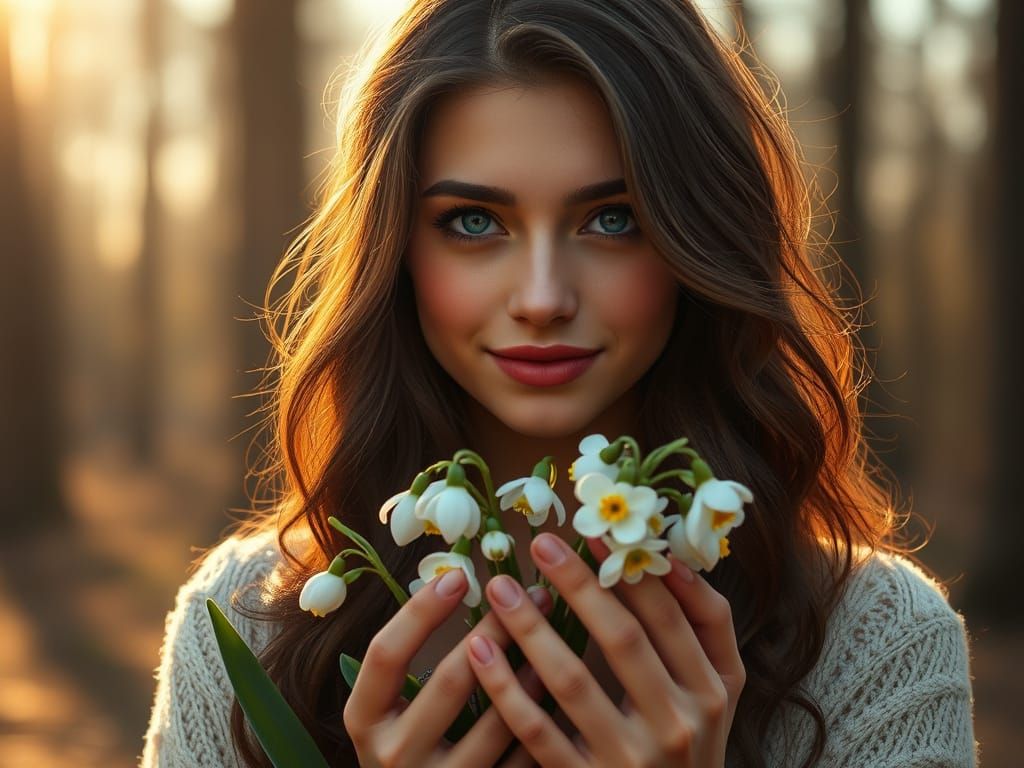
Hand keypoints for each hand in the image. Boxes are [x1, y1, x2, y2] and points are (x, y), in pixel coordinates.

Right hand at [344, 567, 551, 766]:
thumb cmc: (407, 745)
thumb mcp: (388, 708)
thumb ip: (409, 658)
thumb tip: (456, 581)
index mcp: (365, 720)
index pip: (386, 654)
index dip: (421, 611)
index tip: (458, 575)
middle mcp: (394, 756)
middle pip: (449, 680)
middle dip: (495, 629)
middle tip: (528, 594)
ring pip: (495, 724)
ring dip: (529, 673)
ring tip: (554, 635)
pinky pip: (519, 760)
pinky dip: (543, 721)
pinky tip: (560, 688)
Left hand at [465, 533, 744, 766]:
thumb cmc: (690, 744)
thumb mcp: (717, 691)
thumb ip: (705, 628)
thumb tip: (669, 558)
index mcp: (712, 691)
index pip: (672, 617)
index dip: (633, 571)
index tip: (594, 533)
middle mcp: (679, 724)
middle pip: (623, 640)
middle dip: (579, 585)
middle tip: (540, 543)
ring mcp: (632, 759)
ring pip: (574, 682)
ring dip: (531, 629)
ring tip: (499, 589)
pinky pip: (539, 732)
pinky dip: (506, 689)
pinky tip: (480, 651)